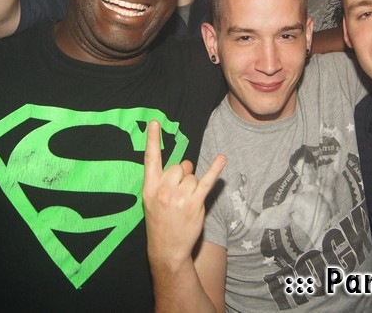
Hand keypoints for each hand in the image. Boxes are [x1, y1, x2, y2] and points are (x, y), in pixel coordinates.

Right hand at [142, 120, 225, 267]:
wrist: (166, 249)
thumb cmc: (159, 223)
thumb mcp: (150, 200)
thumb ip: (161, 181)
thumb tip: (183, 165)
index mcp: (149, 187)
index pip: (150, 159)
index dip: (153, 140)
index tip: (155, 122)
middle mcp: (164, 190)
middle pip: (180, 166)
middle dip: (183, 175)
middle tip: (179, 194)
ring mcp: (180, 197)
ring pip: (192, 176)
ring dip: (192, 186)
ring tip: (185, 204)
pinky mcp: (195, 203)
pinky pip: (207, 181)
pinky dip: (216, 170)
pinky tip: (222, 159)